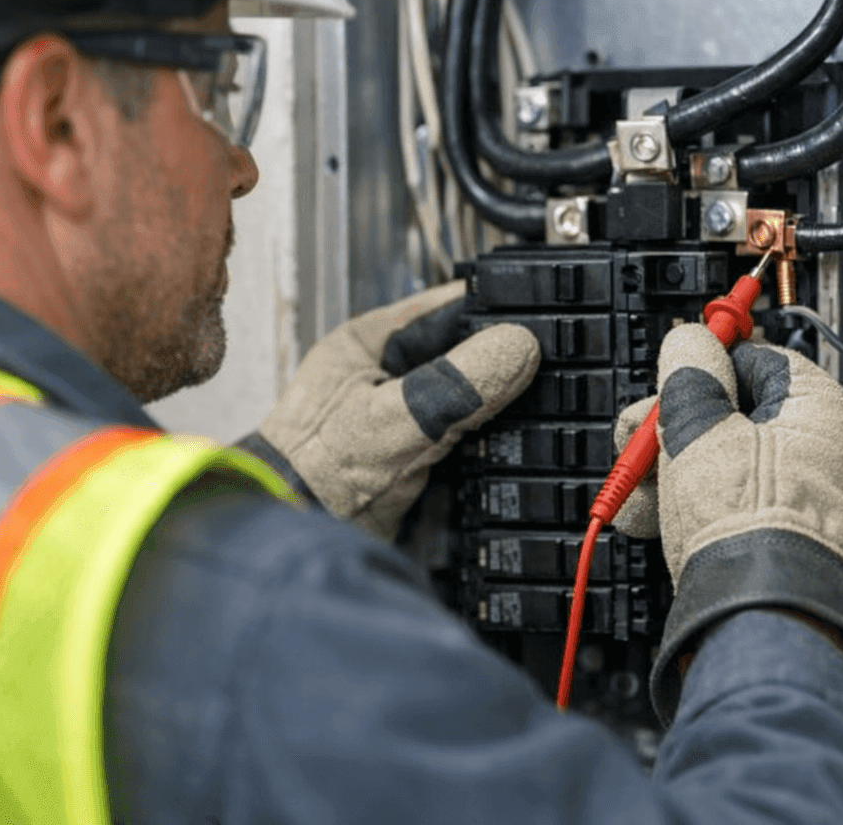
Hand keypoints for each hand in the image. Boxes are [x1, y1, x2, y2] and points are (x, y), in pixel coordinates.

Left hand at [259, 281, 539, 539]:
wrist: (293, 537)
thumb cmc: (311, 476)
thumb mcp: (396, 421)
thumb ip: (458, 384)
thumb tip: (517, 347)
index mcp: (369, 342)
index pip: (447, 306)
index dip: (496, 309)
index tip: (541, 320)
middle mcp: (385, 371)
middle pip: (463, 348)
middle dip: (502, 357)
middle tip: (549, 364)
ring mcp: (398, 412)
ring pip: (466, 390)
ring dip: (496, 398)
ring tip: (537, 400)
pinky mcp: (410, 451)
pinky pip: (462, 430)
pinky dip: (486, 434)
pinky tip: (508, 439)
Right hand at [613, 323, 842, 599]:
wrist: (768, 626)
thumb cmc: (751, 532)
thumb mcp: (698, 432)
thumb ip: (689, 376)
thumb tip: (690, 342)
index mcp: (829, 415)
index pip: (762, 362)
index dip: (705, 369)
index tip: (671, 378)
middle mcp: (839, 461)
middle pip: (744, 423)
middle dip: (679, 432)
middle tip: (638, 442)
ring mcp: (826, 513)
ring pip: (740, 474)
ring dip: (679, 477)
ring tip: (634, 495)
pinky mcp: (806, 555)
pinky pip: (750, 517)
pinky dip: (705, 516)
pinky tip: (657, 523)